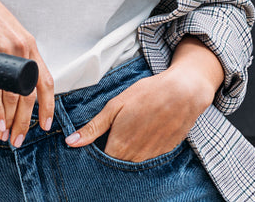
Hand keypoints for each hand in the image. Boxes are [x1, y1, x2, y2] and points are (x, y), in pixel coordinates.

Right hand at [0, 0, 55, 145]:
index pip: (47, 81)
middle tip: (21, 138)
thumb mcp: (6, 33)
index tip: (46, 123)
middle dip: (27, 122)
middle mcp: (21, 50)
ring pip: (14, 96)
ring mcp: (4, 52)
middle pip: (30, 95)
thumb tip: (16, 78)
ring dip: (11, 121)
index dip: (49, 106)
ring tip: (8, 135)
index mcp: (29, 45)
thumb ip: (14, 53)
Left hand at [64, 66, 213, 161]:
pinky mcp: (165, 152)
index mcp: (119, 146)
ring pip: (133, 160)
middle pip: (117, 162)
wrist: (183, 92)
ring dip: (130, 149)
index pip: (101, 160)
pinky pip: (149, 156)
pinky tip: (148, 129)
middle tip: (119, 129)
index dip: (99, 150)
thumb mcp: (115, 106)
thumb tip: (70, 142)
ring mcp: (152, 156)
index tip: (101, 138)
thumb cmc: (147, 94)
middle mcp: (135, 156)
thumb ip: (93, 128)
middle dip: (114, 149)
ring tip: (135, 127)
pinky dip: (145, 146)